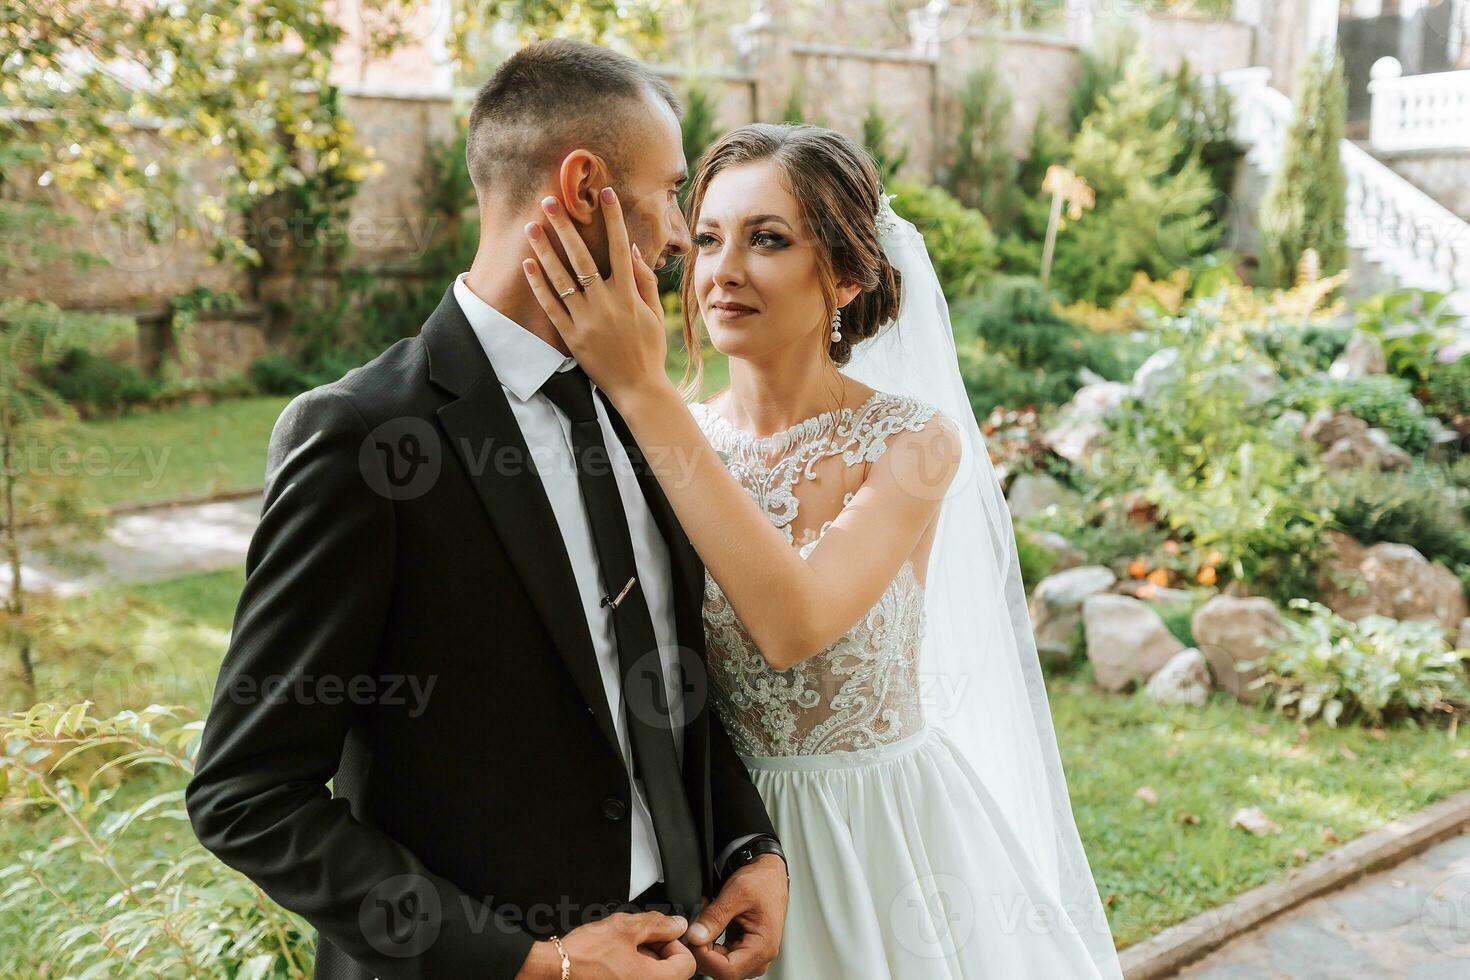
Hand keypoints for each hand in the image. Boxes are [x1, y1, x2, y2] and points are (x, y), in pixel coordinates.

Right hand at [514, 911, 694, 979]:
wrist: (554, 969)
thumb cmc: (584, 954)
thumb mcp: (625, 928)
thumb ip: (657, 925)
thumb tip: (677, 925)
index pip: (686, 963)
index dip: (674, 943)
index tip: (659, 935)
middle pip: (670, 971)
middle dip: (656, 950)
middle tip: (635, 940)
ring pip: (652, 975)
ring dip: (643, 959)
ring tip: (620, 949)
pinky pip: (636, 979)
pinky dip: (631, 969)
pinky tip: (614, 960)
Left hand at [522, 188, 670, 402]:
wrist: (638, 388)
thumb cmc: (649, 349)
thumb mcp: (654, 313)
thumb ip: (644, 281)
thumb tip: (633, 249)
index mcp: (628, 295)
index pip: (620, 247)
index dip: (613, 219)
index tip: (606, 192)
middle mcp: (606, 303)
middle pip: (582, 257)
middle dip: (566, 226)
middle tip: (550, 201)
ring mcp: (586, 319)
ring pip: (561, 278)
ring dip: (545, 250)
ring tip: (531, 226)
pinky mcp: (571, 336)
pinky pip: (551, 306)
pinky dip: (539, 285)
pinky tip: (528, 264)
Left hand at [685, 854, 788, 979]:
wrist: (769, 875)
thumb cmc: (762, 882)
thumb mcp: (736, 893)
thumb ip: (715, 917)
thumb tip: (695, 937)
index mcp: (763, 947)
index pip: (727, 971)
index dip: (705, 957)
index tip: (694, 937)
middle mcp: (760, 958)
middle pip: (722, 972)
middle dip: (704, 952)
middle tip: (696, 927)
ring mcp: (752, 957)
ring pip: (719, 967)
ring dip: (706, 948)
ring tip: (705, 923)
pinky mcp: (744, 952)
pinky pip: (721, 958)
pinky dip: (711, 945)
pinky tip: (710, 928)